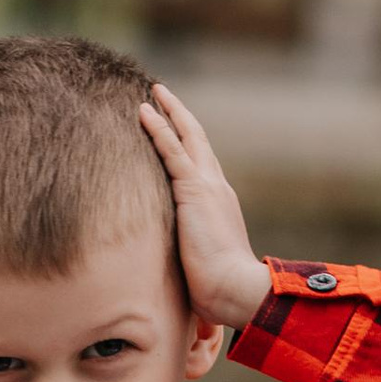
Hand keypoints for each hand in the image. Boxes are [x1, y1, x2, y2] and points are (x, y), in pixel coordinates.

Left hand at [142, 82, 269, 332]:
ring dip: (168, 112)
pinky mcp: (194, 191)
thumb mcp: (202, 260)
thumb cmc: (221, 287)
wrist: (236, 290)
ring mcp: (207, 186)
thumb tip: (178, 264)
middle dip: (179, 115)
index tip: (173, 124)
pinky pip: (173, 151)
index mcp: (218, 203)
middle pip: (197, 140)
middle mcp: (216, 187)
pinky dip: (158, 129)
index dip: (187, 142)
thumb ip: (192, 249)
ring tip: (151, 91)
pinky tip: (143, 111)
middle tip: (161, 93)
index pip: (200, 164)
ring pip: (186, 138)